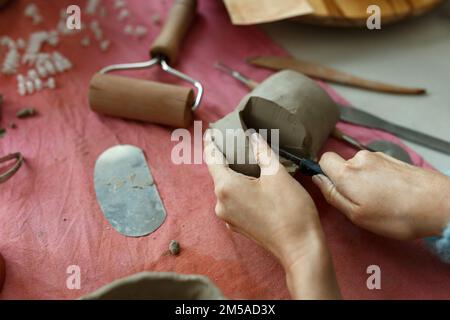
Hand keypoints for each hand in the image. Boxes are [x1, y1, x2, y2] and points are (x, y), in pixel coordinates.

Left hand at [204, 131, 339, 298]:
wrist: (300, 248)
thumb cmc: (290, 211)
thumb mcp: (277, 174)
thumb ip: (262, 152)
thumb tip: (252, 137)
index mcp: (226, 188)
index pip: (212, 159)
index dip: (210, 143)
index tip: (210, 131)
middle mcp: (221, 204)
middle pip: (218, 174)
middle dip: (225, 158)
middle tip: (233, 142)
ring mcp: (228, 218)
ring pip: (227, 188)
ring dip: (234, 174)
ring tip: (245, 160)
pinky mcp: (238, 226)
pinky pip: (234, 201)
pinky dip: (240, 189)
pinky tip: (253, 183)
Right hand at [313, 150, 449, 239]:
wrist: (438, 204)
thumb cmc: (394, 215)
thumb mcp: (356, 214)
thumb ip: (332, 195)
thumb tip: (316, 179)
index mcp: (346, 172)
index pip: (323, 159)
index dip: (325, 173)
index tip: (333, 188)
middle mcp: (360, 158)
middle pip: (343, 164)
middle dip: (347, 180)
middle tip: (361, 202)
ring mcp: (379, 157)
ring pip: (361, 167)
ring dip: (364, 181)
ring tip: (381, 200)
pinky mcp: (394, 160)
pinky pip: (376, 167)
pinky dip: (379, 179)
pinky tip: (392, 194)